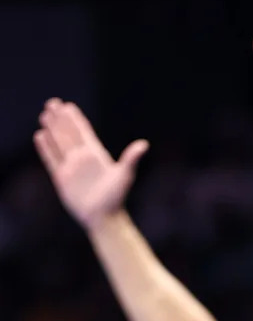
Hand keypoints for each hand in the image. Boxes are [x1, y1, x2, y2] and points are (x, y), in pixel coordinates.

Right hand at [33, 99, 148, 229]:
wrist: (103, 218)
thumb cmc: (116, 197)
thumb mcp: (124, 175)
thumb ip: (131, 158)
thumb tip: (144, 144)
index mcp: (97, 154)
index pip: (84, 132)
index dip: (75, 119)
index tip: (68, 105)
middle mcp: (82, 158)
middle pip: (69, 133)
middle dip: (60, 118)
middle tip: (52, 102)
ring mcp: (71, 167)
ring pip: (59, 143)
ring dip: (52, 129)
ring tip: (44, 114)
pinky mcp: (61, 178)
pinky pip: (51, 159)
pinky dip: (45, 148)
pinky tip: (40, 136)